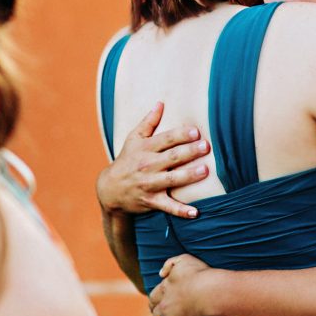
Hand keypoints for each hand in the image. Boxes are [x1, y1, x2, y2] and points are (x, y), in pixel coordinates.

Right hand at [97, 102, 210, 217]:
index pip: (165, 139)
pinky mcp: (151, 201)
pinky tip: (195, 212)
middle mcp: (148, 165)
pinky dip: (181, 211)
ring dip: (188, 176)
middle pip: (171, 157)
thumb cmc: (126, 160)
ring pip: (172, 179)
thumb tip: (160, 103)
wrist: (109, 189)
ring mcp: (149, 184)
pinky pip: (168, 206)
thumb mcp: (133, 139)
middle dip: (189, 152)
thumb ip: (148, 122)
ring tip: (205, 170)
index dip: (180, 135)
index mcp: (145, 148)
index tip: (195, 131)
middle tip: (206, 146)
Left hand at [150, 254, 214, 315]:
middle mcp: (165, 306)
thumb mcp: (184, 259)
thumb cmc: (200, 275)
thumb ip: (169, 264)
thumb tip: (160, 274)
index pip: (152, 298)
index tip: (153, 305)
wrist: (212, 294)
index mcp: (164, 290)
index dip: (153, 302)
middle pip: (155, 314)